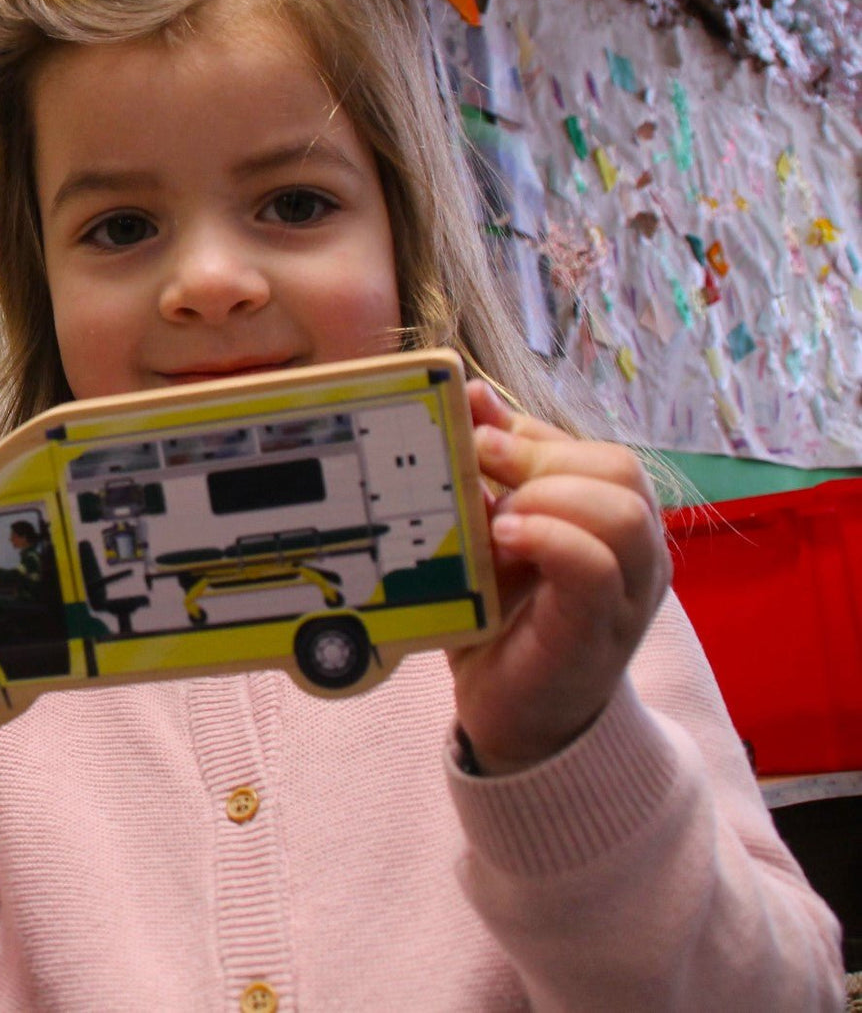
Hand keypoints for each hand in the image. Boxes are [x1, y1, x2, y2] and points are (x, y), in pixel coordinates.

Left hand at [448, 383, 670, 774]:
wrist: (512, 718)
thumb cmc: (505, 618)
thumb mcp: (494, 532)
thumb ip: (496, 470)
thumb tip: (477, 395)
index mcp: (616, 521)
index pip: (597, 451)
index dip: (533, 434)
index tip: (475, 431)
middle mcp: (638, 553)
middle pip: (620, 469)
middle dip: (542, 455)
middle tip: (483, 463)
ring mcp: (627, 596)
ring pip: (623, 512)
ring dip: (550, 496)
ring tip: (498, 516)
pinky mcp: (599, 632)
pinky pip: (595, 567)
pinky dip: (549, 539)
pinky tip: (506, 539)